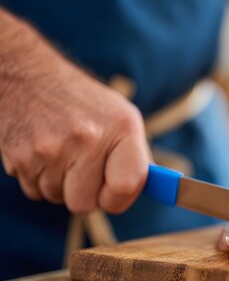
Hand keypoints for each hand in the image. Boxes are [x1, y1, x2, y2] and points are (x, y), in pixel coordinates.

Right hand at [0, 16, 150, 213]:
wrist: (29, 76)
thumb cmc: (83, 103)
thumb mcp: (122, 119)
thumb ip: (137, 157)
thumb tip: (156, 189)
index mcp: (121, 129)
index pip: (127, 185)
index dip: (120, 198)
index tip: (115, 192)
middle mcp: (88, 138)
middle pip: (85, 204)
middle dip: (84, 193)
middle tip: (82, 167)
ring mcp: (51, 148)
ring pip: (57, 198)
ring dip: (59, 184)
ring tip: (61, 153)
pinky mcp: (21, 156)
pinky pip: (34, 191)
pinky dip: (38, 178)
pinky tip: (43, 152)